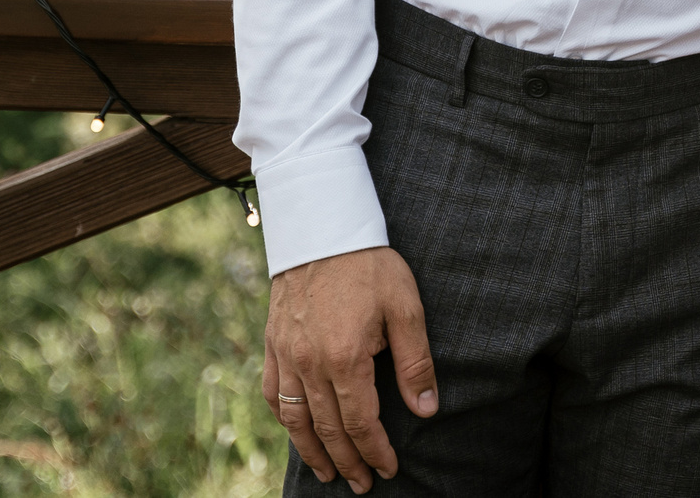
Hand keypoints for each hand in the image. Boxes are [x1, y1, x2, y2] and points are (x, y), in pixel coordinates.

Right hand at [263, 246, 436, 492]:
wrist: (322, 227)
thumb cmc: (369, 265)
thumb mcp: (405, 307)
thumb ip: (415, 362)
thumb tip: (426, 409)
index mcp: (346, 358)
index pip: (361, 422)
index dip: (376, 451)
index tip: (388, 469)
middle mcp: (310, 364)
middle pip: (329, 429)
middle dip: (348, 462)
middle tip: (363, 484)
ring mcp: (286, 355)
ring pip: (296, 419)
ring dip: (313, 451)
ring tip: (329, 473)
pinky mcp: (273, 343)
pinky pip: (273, 393)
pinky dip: (285, 419)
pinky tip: (296, 432)